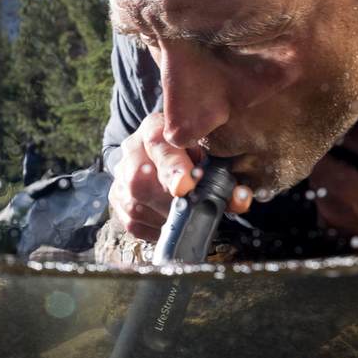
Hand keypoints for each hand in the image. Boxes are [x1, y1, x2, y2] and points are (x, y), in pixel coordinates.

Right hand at [109, 113, 251, 241]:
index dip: (172, 168)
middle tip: (193, 211)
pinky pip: (132, 223)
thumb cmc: (193, 151)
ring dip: (165, 218)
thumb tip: (240, 199)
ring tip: (185, 219)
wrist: (168, 151)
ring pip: (134, 206)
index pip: (158, 144)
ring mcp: (120, 175)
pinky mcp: (117, 199)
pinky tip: (172, 225)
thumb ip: (222, 171)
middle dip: (170, 202)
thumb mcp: (208, 151)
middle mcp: (132, 149)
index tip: (186, 186)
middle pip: (139, 181)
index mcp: (156, 128)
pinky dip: (155, 229)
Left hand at [308, 125, 357, 249]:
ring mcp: (337, 235)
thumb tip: (344, 128)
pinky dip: (347, 210)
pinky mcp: (348, 247)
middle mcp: (329, 216)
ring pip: (327, 202)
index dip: (327, 148)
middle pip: (319, 182)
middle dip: (334, 169)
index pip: (314, 160)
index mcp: (337, 191)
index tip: (342, 141)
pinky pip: (338, 220)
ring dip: (339, 190)